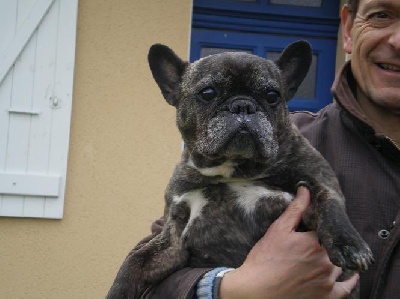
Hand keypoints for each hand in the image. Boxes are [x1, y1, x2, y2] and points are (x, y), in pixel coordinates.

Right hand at [219, 186, 358, 298]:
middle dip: (323, 244)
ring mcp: (328, 281)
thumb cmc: (265, 259)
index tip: (311, 229)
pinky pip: (346, 289)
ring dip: (333, 260)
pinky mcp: (327, 297)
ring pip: (339, 265)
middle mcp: (325, 261)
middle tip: (310, 246)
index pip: (324, 229)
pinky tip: (352, 276)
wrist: (257, 290)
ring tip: (323, 257)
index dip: (317, 228)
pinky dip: (350, 281)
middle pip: (331, 247)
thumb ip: (295, 209)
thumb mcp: (278, 230)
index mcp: (314, 242)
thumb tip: (306, 189)